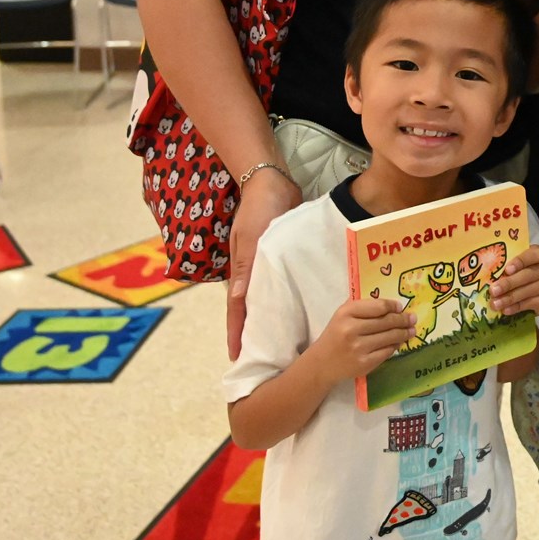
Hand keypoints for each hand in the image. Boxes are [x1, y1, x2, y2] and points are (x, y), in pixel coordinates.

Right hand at [226, 168, 301, 359]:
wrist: (272, 181)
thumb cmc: (260, 208)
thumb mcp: (251, 237)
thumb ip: (246, 267)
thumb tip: (237, 299)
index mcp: (242, 271)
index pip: (238, 309)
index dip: (238, 333)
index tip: (237, 357)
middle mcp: (252, 272)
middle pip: (253, 308)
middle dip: (256, 332)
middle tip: (264, 357)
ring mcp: (267, 265)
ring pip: (270, 297)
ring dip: (274, 316)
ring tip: (283, 341)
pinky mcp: (282, 257)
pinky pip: (285, 282)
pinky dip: (288, 296)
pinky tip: (301, 308)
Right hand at [313, 297, 417, 384]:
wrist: (322, 363)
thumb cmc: (336, 334)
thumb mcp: (343, 314)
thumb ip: (364, 305)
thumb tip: (392, 303)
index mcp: (347, 313)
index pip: (379, 306)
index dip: (393, 306)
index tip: (400, 307)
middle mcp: (352, 329)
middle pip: (387, 322)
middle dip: (403, 320)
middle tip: (412, 319)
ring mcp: (358, 348)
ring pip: (390, 337)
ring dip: (404, 333)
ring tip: (411, 330)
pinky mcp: (364, 363)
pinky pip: (387, 351)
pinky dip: (395, 346)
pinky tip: (398, 343)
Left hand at [491, 244, 538, 316]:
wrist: (530, 288)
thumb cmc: (517, 271)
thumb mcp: (511, 263)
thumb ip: (503, 264)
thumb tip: (482, 269)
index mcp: (538, 254)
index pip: (533, 255)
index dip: (520, 261)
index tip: (507, 270)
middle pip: (528, 275)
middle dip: (509, 284)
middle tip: (493, 290)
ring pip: (528, 292)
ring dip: (509, 298)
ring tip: (495, 304)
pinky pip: (530, 304)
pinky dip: (517, 308)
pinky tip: (506, 310)